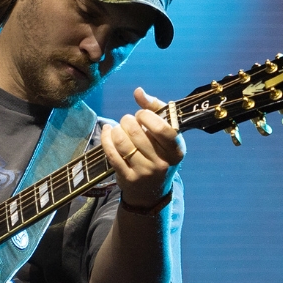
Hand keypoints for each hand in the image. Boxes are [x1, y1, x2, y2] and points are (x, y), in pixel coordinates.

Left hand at [100, 87, 184, 209]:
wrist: (152, 191)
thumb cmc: (160, 153)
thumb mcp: (165, 134)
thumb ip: (155, 109)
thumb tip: (138, 91)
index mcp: (176, 151)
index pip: (162, 129)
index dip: (148, 117)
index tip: (141, 114)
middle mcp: (162, 164)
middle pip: (137, 134)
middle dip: (128, 121)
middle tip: (127, 121)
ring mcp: (144, 173)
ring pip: (122, 143)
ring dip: (116, 129)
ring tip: (118, 127)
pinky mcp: (127, 179)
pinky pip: (111, 154)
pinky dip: (106, 139)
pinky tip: (107, 131)